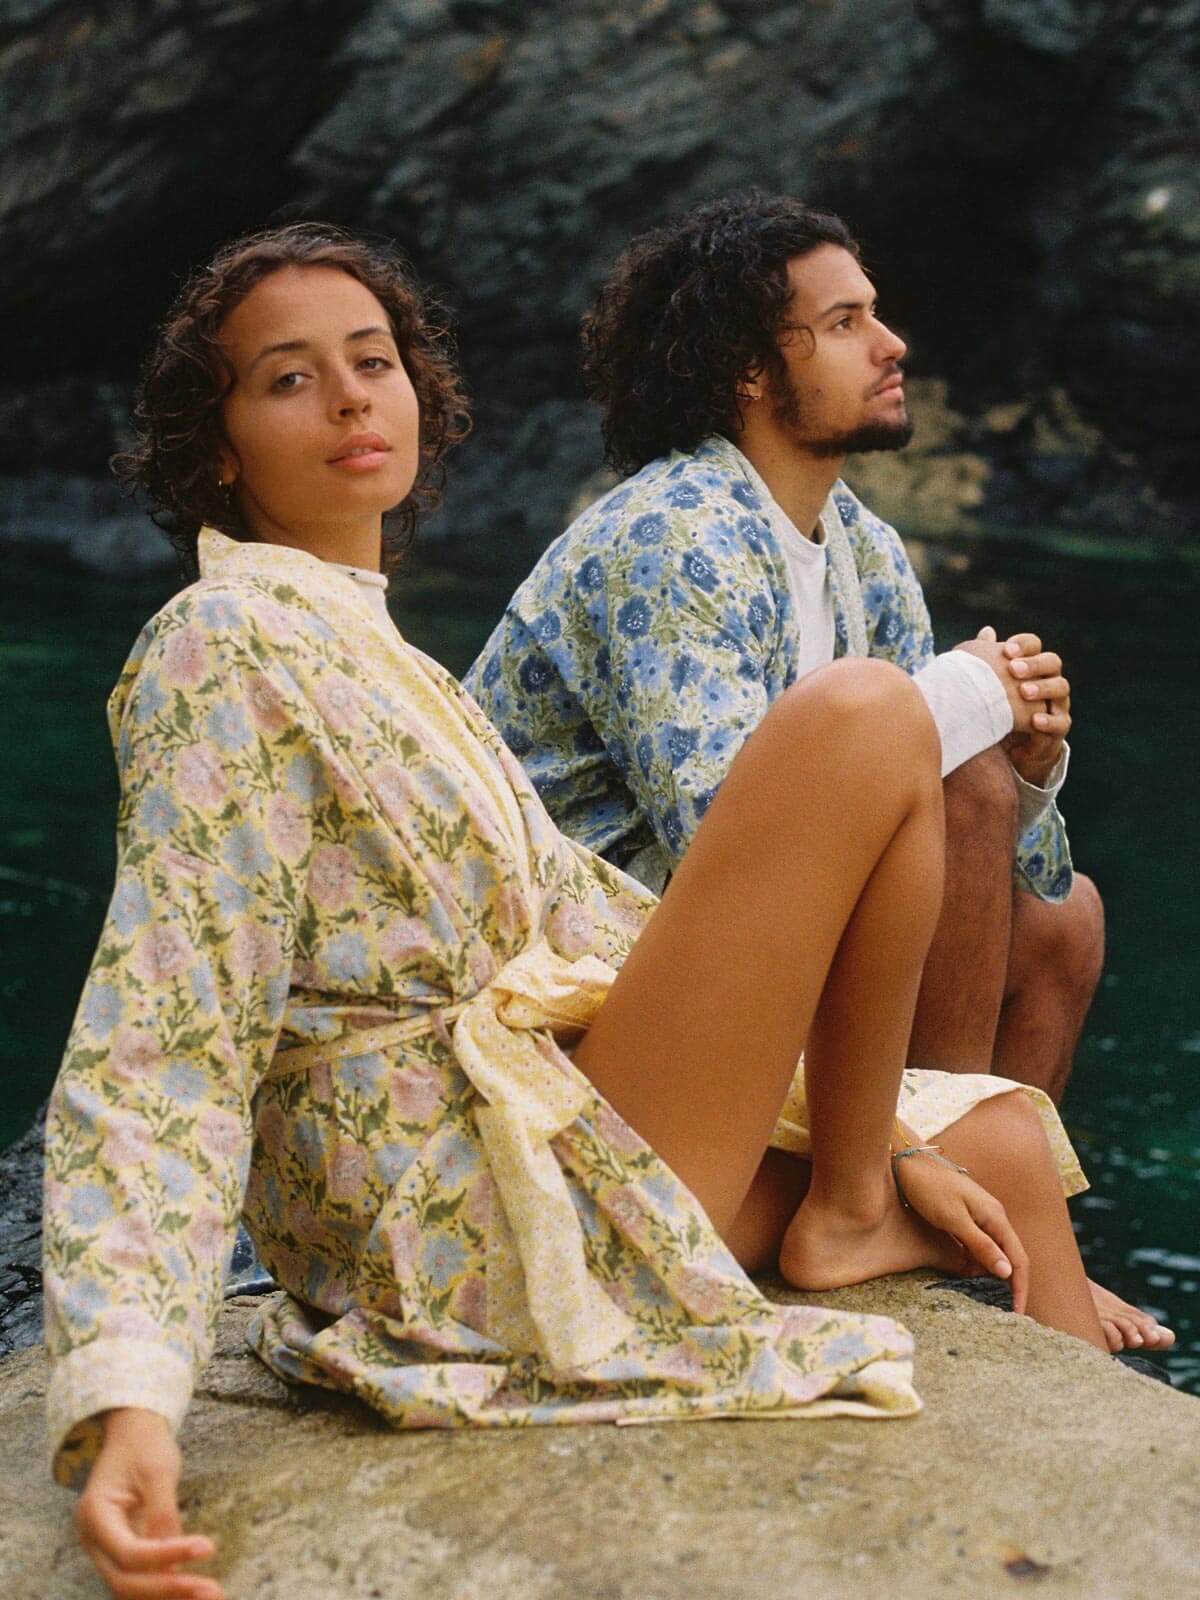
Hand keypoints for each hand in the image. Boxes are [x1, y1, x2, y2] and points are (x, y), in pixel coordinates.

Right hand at [75, 1408, 222, 1599]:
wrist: (132, 1433)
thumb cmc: (143, 1445)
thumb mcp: (157, 1469)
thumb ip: (164, 1513)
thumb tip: (176, 1558)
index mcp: (94, 1515)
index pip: (129, 1552)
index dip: (167, 1556)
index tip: (208, 1548)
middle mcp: (93, 1540)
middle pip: (125, 1581)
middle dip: (168, 1590)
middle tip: (212, 1590)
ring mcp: (104, 1550)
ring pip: (130, 1589)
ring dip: (168, 1596)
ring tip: (209, 1595)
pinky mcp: (121, 1553)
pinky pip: (139, 1579)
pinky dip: (163, 1588)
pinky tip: (193, 1590)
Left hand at [892, 1151, 1029, 1313]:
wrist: (908, 1163)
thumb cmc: (930, 1188)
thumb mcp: (954, 1219)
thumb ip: (980, 1245)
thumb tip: (1007, 1272)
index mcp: (995, 1217)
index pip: (1018, 1259)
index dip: (1020, 1287)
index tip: (1017, 1312)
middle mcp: (992, 1218)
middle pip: (1009, 1258)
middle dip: (1011, 1285)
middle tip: (1005, 1314)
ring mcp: (979, 1218)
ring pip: (993, 1253)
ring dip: (993, 1276)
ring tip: (989, 1302)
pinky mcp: (964, 1220)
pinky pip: (977, 1247)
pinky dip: (977, 1264)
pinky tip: (970, 1278)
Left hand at [993, 628, 1070, 787]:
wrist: (1011, 744)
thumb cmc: (999, 706)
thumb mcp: (991, 683)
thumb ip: (989, 659)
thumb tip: (986, 631)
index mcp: (1032, 664)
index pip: (1034, 645)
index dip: (1023, 645)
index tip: (1006, 650)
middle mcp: (1050, 678)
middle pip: (1052, 662)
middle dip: (1034, 664)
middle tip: (1013, 669)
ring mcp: (1058, 702)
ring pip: (1060, 687)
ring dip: (1043, 688)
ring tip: (1023, 692)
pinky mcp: (1059, 727)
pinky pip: (1060, 722)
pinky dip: (1048, 721)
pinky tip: (1034, 720)